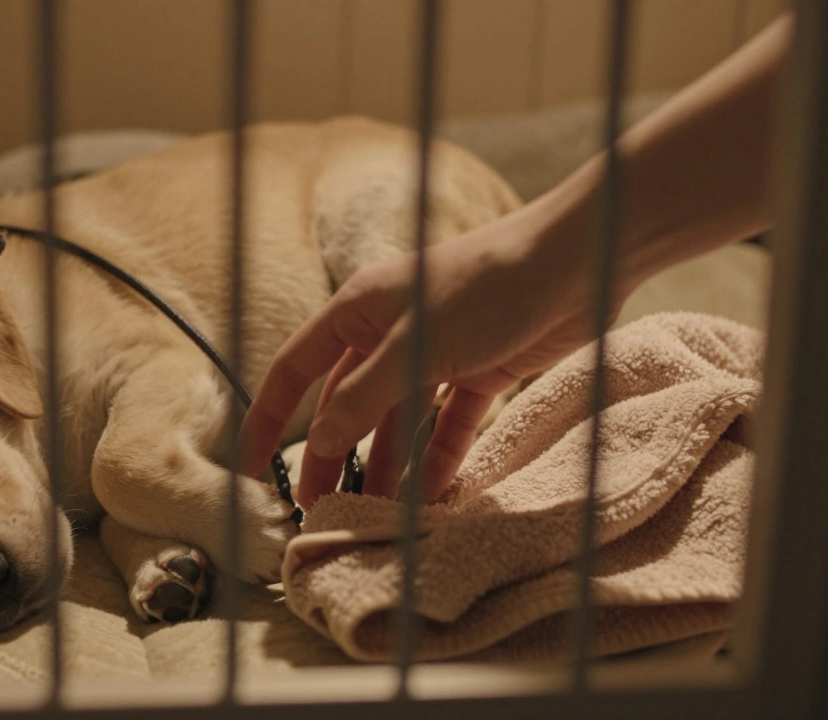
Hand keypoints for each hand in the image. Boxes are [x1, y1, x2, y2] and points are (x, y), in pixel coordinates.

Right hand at [240, 205, 601, 508]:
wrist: (577, 261)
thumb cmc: (487, 286)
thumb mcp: (415, 344)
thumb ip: (365, 396)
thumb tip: (322, 441)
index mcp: (357, 310)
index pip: (294, 370)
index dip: (268, 418)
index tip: (251, 467)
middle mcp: (388, 332)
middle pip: (346, 403)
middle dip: (333, 456)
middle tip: (321, 509)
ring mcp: (435, 352)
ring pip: (398, 420)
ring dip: (388, 466)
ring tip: (377, 515)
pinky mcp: (481, 370)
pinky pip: (449, 424)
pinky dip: (441, 457)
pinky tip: (434, 496)